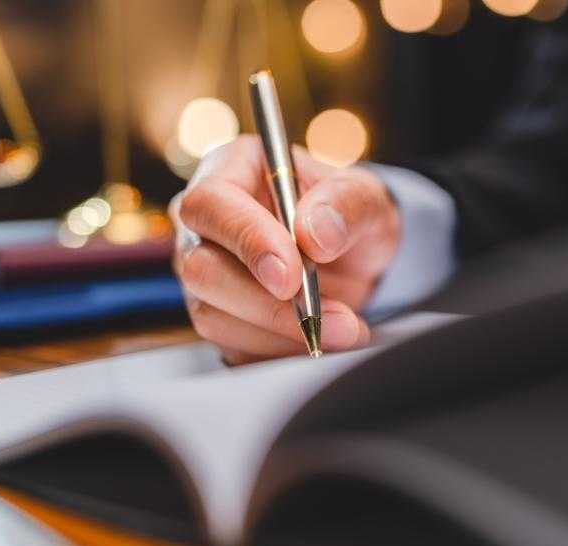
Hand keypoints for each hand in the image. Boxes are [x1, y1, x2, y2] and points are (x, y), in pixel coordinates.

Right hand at [170, 136, 399, 364]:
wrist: (356, 258)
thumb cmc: (350, 214)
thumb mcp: (366, 197)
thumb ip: (345, 204)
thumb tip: (314, 235)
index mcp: (230, 171)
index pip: (210, 203)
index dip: (246, 241)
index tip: (291, 277)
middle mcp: (204, 225)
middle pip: (201, 269)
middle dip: (269, 304)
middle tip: (337, 319)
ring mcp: (204, 274)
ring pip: (213, 316)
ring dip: (282, 334)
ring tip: (346, 331)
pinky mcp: (218, 318)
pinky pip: (232, 347)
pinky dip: (280, 352)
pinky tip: (321, 340)